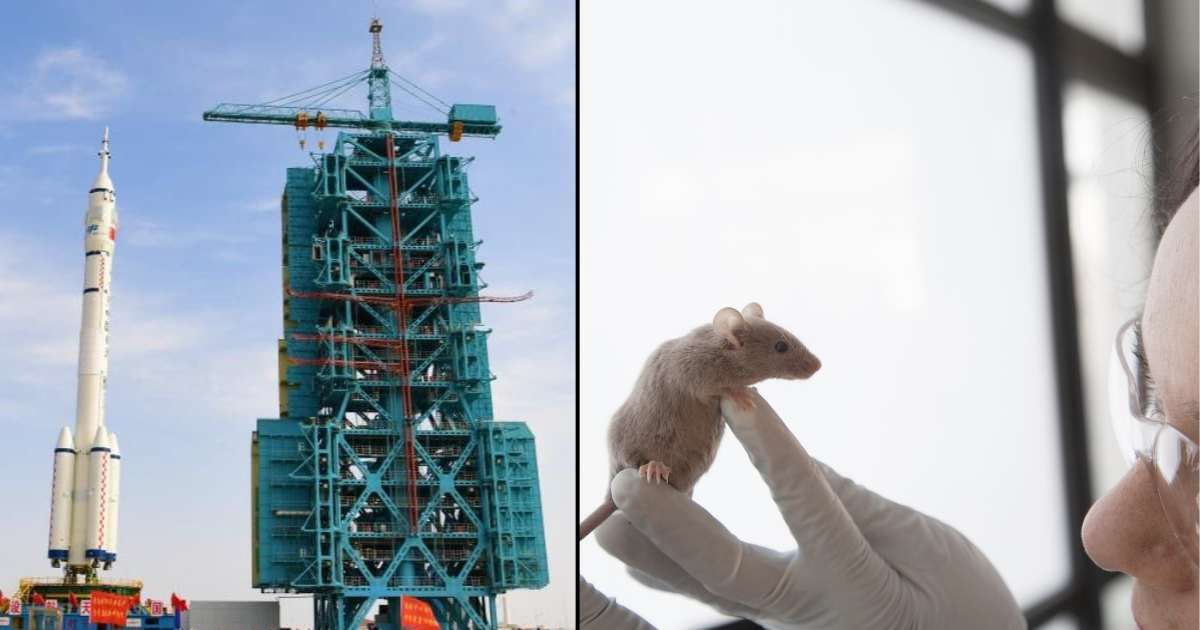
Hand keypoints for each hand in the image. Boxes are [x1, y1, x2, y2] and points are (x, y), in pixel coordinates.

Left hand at [594, 387, 1026, 629]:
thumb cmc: (963, 610)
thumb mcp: (924, 548)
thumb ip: (857, 506)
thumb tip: (791, 462)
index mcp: (852, 584)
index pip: (804, 506)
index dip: (769, 447)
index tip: (736, 395)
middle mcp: (804, 610)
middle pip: (722, 568)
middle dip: (670, 523)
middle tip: (626, 482)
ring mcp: (783, 620)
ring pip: (704, 587)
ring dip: (653, 548)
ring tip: (608, 511)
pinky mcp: (776, 617)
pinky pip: (713, 590)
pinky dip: (673, 562)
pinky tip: (636, 539)